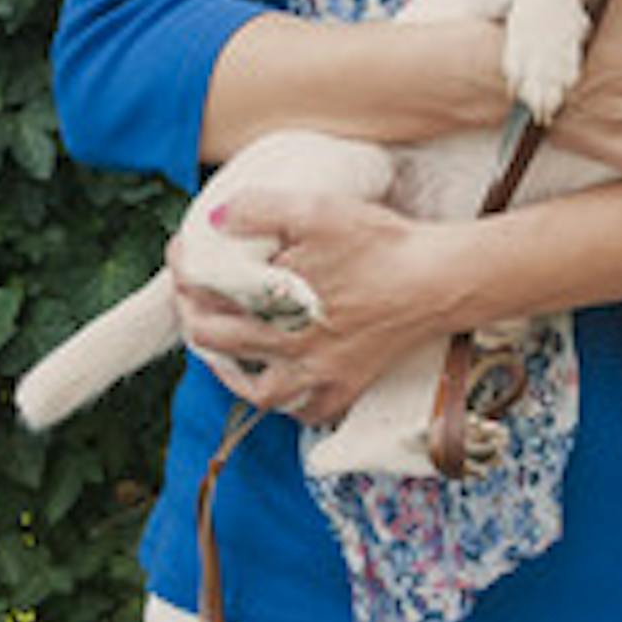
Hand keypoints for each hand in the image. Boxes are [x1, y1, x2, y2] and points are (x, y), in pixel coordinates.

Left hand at [169, 185, 453, 429]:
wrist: (439, 280)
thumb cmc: (381, 243)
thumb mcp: (317, 209)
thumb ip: (261, 209)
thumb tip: (215, 219)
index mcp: (277, 304)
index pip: (209, 296)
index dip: (186, 275)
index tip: (182, 260)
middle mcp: (294, 347)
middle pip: (222, 345)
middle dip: (196, 323)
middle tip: (191, 305)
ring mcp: (323, 373)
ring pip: (261, 392)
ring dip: (231, 375)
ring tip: (221, 356)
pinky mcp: (351, 386)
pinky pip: (309, 411)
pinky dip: (290, 405)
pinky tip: (283, 387)